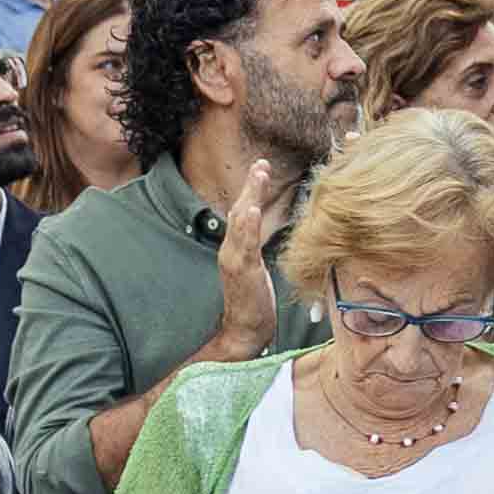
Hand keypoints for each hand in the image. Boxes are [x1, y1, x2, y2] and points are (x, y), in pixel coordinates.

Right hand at [205, 159, 281, 352]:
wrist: (244, 329)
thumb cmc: (255, 301)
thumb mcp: (257, 269)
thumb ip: (256, 250)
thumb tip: (263, 234)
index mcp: (237, 249)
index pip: (244, 213)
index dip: (251, 190)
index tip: (261, 168)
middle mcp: (231, 250)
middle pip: (240, 211)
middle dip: (251, 186)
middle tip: (261, 163)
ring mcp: (234, 260)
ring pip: (241, 222)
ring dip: (251, 196)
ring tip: (259, 175)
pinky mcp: (242, 272)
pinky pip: (244, 245)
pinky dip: (247, 226)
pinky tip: (253, 210)